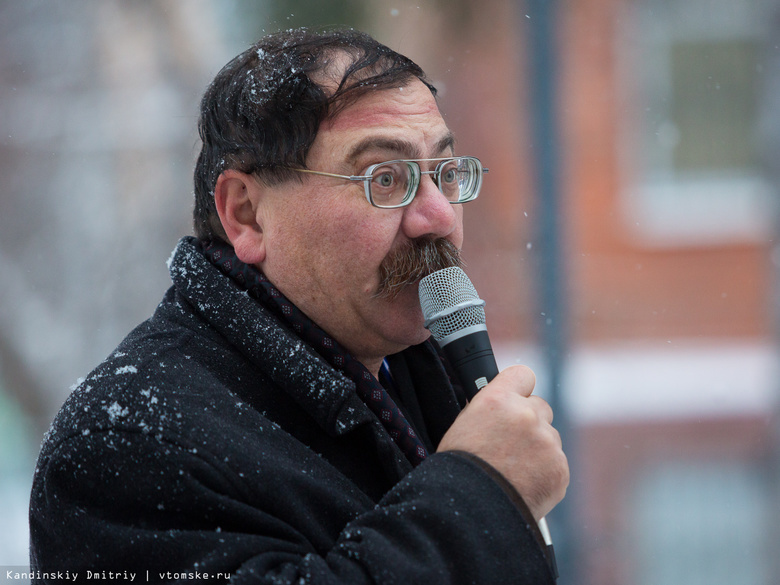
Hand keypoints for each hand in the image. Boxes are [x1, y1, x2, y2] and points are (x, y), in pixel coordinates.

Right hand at [437, 365, 568, 519]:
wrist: (473, 510)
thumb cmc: (460, 470)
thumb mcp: (464, 425)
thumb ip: (490, 409)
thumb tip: (503, 406)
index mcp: (497, 400)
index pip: (522, 374)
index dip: (519, 388)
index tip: (517, 397)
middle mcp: (526, 415)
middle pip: (540, 407)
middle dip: (529, 422)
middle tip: (511, 444)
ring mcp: (546, 442)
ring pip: (548, 437)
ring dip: (537, 449)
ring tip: (514, 470)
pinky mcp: (560, 468)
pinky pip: (556, 462)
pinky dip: (545, 472)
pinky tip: (525, 484)